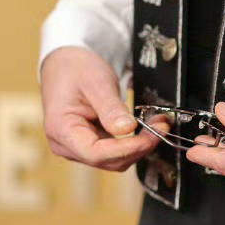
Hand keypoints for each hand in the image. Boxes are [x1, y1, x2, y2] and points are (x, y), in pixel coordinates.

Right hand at [40, 46, 159, 170]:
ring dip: (138, 147)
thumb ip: (111, 107)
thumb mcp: (95, 82)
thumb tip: (128, 129)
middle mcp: (66, 146)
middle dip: (138, 147)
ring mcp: (76, 148)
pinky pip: (112, 152)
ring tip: (157, 125)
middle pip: (107, 160)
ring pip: (112, 160)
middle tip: (163, 126)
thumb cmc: (75, 69)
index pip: (96, 153)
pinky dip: (131, 143)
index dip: (127, 149)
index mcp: (62, 131)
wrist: (64, 64)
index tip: (151, 136)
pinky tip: (146, 129)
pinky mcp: (88, 145)